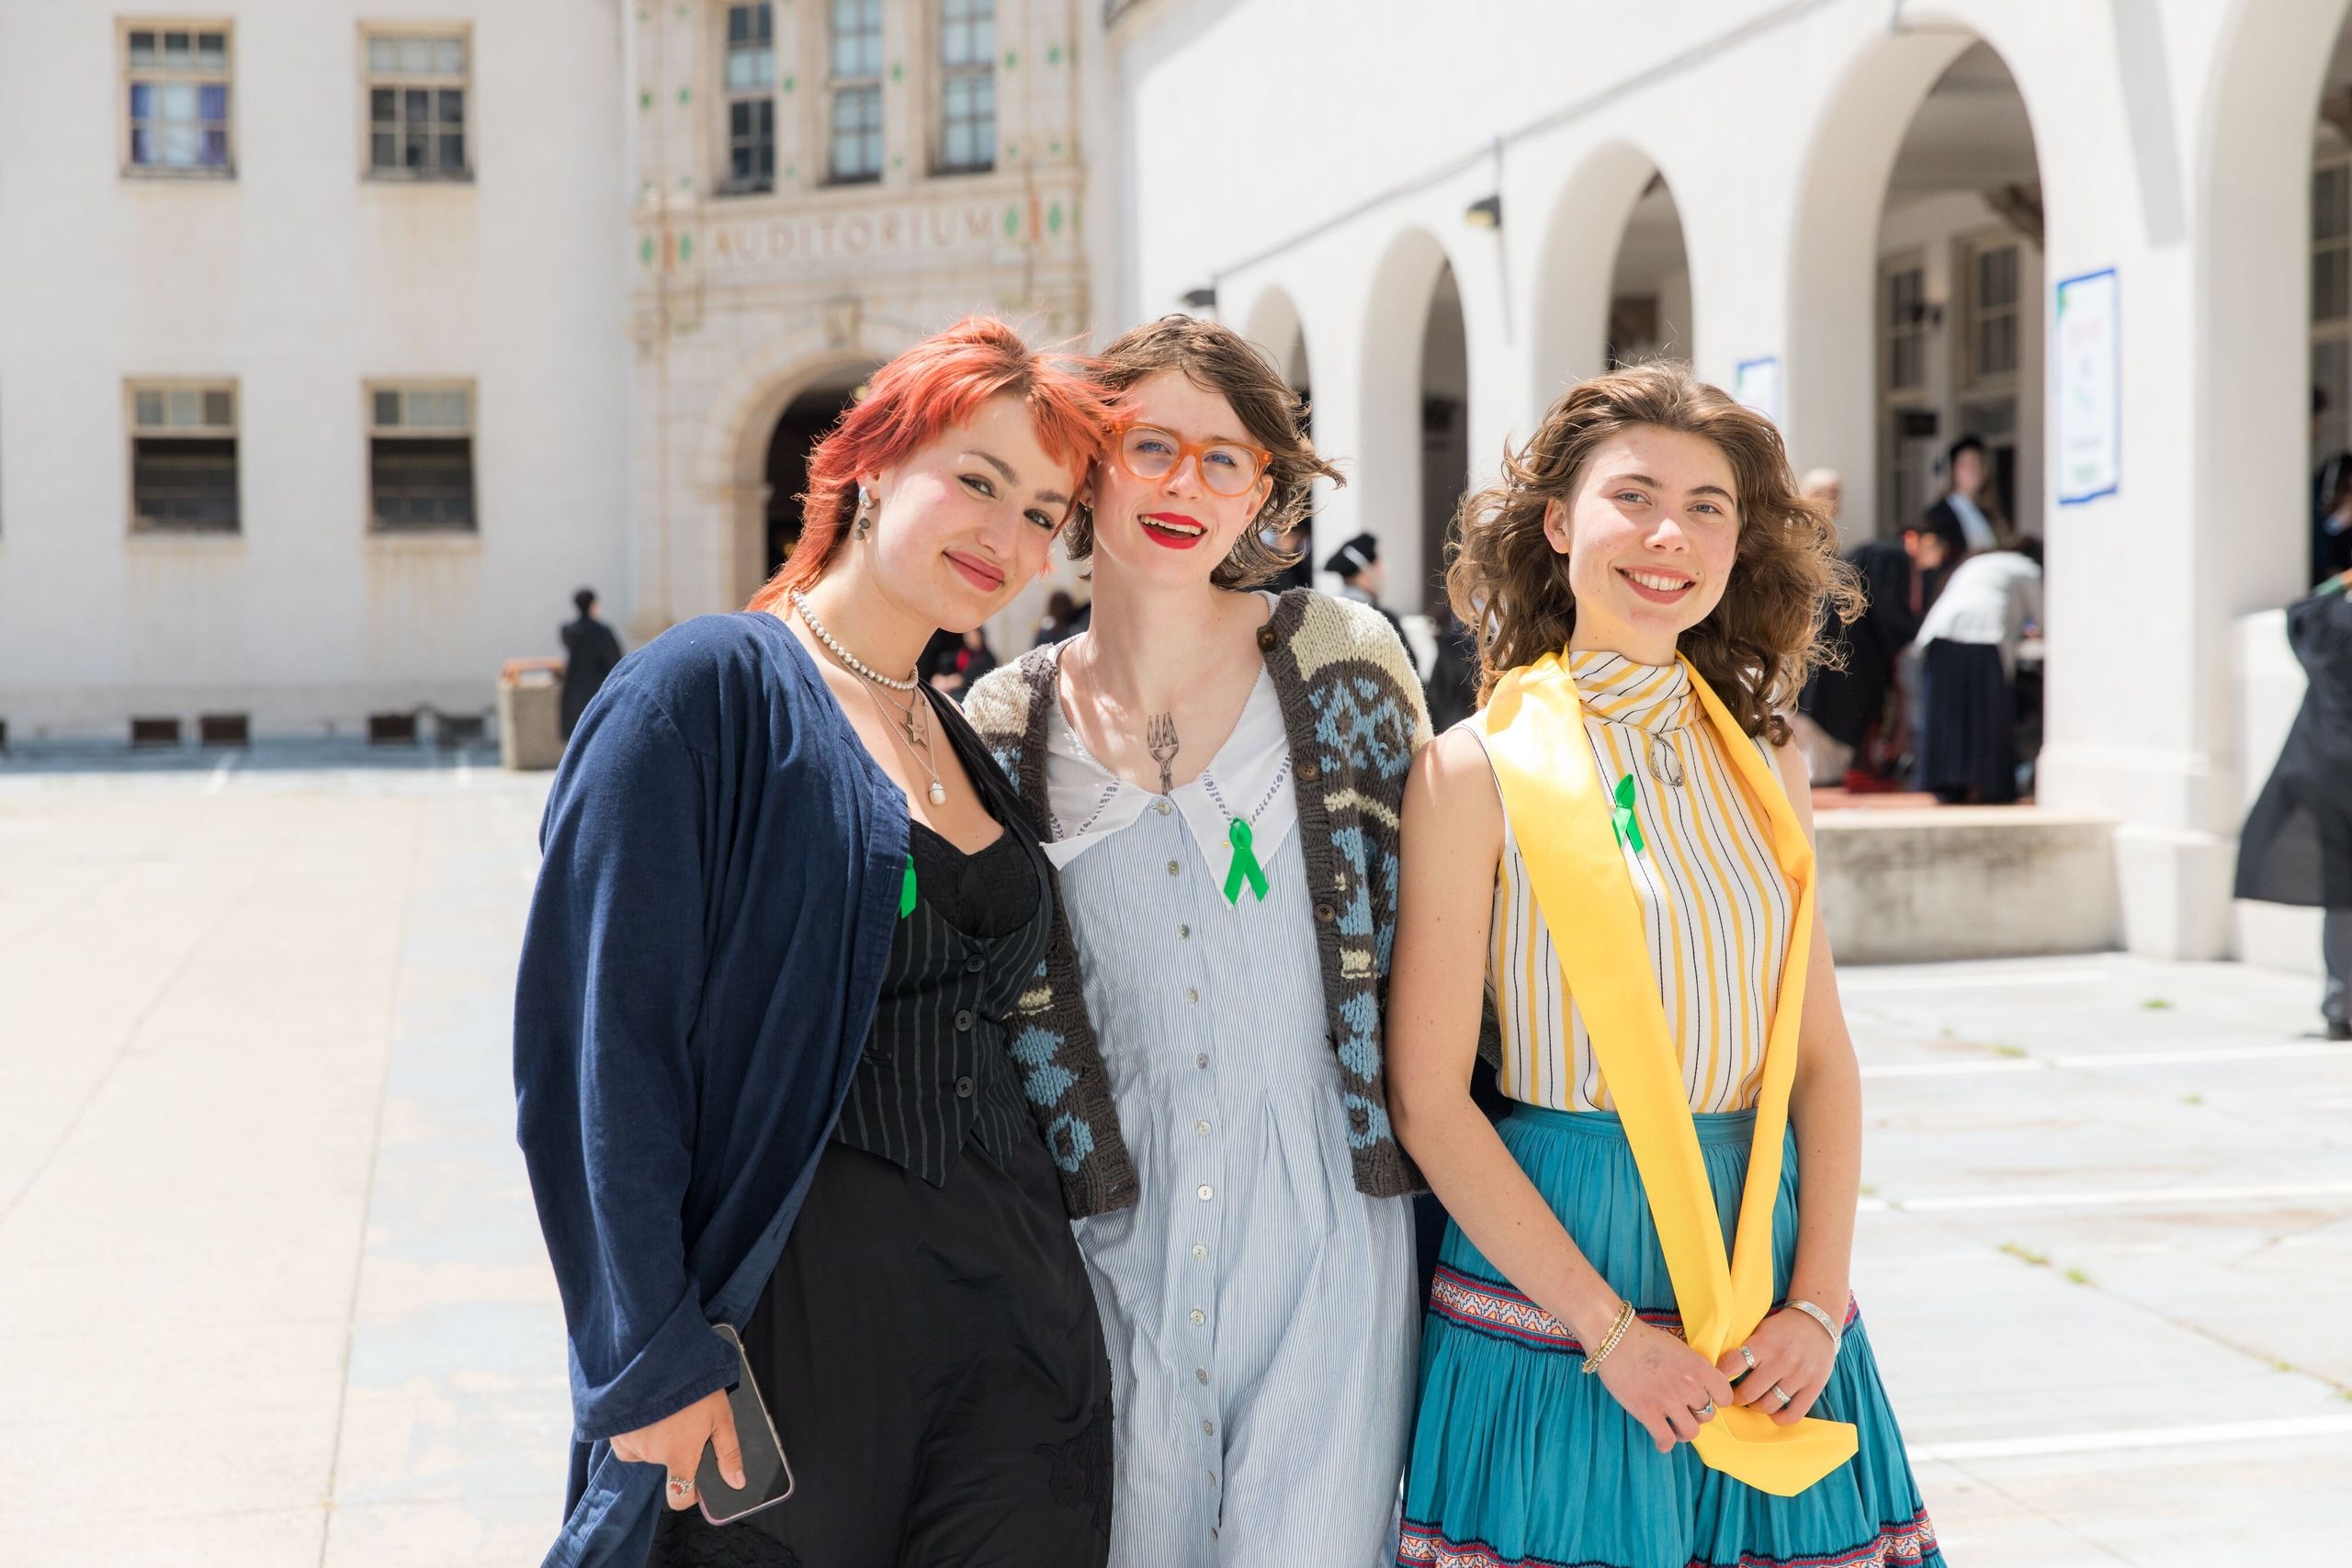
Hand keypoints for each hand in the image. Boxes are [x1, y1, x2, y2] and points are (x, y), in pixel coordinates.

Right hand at [610, 1388, 743, 1509]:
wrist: (657, 1355)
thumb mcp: (721, 1416)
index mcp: (679, 1456)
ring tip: (667, 1411)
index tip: (695, 1482)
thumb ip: (728, 1453)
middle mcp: (652, 1455)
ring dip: (657, 1438)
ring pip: (648, 1451)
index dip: (689, 1494)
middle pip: (667, 1463)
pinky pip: (629, 1441)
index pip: (679, 1496)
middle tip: (685, 1421)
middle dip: (676, 1448)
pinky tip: (648, 1413)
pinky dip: (638, 1432)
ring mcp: (630, 1443)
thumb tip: (736, 1482)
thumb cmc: (693, 1384)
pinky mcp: (614, 1431)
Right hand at [1594, 1319, 1735, 1453]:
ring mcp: (1668, 1401)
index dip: (1715, 1400)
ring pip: (1690, 1432)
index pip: (1725, 1397)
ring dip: (1683, 1431)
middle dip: (1696, 1414)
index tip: (1703, 1399)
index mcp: (1699, 1368)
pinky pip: (1666, 1440)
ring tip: (1673, 1426)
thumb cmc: (1645, 1339)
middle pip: (1707, 1415)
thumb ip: (1693, 1369)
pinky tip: (1660, 1440)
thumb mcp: (1679, 1348)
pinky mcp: (1647, 1412)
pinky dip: (1665, 1444)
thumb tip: (1699, 1388)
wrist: (1614, 1337)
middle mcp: (1689, 1386)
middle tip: (1682, 1410)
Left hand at [1717, 1306, 1838, 1425]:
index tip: (1716, 1380)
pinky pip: (1793, 1414)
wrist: (1817, 1320)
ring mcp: (1799, 1375)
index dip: (1719, 1375)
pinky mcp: (1814, 1387)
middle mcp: (1781, 1359)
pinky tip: (1773, 1412)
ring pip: (1769, 1406)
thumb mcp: (1760, 1330)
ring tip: (1754, 1401)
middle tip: (1735, 1396)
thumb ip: (1744, 1348)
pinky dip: (1779, 1418)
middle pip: (1749, 1393)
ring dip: (1757, 1407)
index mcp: (1763, 1343)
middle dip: (1737, 1398)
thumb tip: (1718, 1370)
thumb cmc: (1781, 1328)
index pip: (1731, 1364)